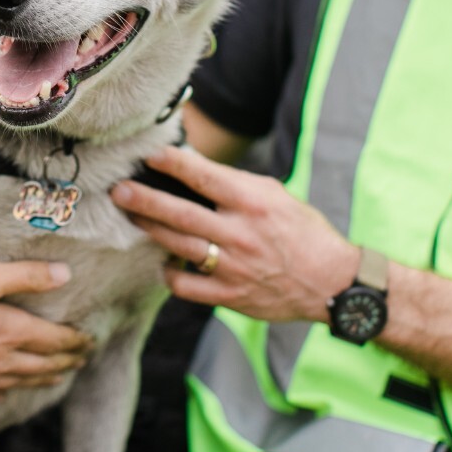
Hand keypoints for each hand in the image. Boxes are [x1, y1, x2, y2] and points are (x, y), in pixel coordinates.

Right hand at [0, 260, 94, 405]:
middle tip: (82, 359)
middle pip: (44, 365)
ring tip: (56, 376)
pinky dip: (7, 393)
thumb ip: (22, 276)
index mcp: (10, 331)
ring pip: (22, 383)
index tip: (90, 340)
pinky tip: (5, 393)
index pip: (55, 340)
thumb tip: (64, 274)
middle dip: (67, 361)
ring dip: (44, 379)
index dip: (76, 341)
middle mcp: (1, 361)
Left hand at [111, 146, 357, 322]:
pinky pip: (187, 286)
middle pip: (180, 214)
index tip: (150, 155)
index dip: (173, 163)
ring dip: (150, 230)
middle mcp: (239, 234)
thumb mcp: (275, 195)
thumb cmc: (302, 231)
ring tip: (130, 216)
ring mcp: (233, 267)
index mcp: (252, 203)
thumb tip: (194, 170)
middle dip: (144, 200)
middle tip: (118, 191)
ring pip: (178, 246)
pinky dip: (170, 273)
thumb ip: (235, 184)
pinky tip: (165, 262)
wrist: (332, 282)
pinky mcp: (231, 297)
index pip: (204, 176)